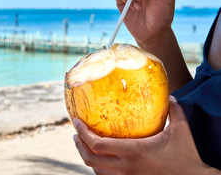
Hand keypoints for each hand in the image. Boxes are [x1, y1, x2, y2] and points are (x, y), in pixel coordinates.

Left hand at [73, 97, 216, 174]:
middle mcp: (126, 167)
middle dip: (78, 145)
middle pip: (90, 159)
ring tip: (83, 143)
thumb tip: (169, 96)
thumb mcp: (181, 130)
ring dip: (86, 156)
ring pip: (96, 170)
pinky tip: (99, 158)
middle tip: (75, 133)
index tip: (76, 122)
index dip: (83, 133)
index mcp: (133, 151)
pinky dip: (98, 167)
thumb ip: (174, 111)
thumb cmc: (187, 155)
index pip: (98, 144)